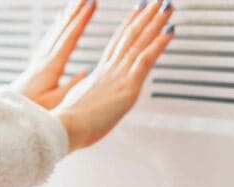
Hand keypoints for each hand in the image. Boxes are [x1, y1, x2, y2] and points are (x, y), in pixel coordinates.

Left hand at [12, 0, 96, 109]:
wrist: (8, 113)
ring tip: (75, 3)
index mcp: (51, 67)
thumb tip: (88, 72)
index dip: (81, 21)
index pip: (69, 39)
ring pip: (55, 32)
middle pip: (61, 30)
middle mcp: (44, 59)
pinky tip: (59, 22)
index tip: (92, 5)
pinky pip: (49, 39)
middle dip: (75, 12)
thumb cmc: (31, 111)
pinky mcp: (36, 64)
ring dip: (66, 16)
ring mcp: (39, 60)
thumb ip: (71, 87)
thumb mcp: (55, 103)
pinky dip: (56, 27)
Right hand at [55, 1, 173, 150]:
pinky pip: (146, 59)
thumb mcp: (76, 105)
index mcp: (98, 76)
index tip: (136, 12)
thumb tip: (83, 94)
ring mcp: (119, 77)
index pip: (116, 44)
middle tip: (156, 1)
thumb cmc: (67, 123)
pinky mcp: (128, 87)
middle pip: (130, 36)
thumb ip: (84, 95)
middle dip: (145, 17)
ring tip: (166, 6)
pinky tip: (170, 31)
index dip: (128, 26)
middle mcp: (110, 71)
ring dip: (156, 22)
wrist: (64, 128)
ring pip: (140, 42)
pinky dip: (159, 44)